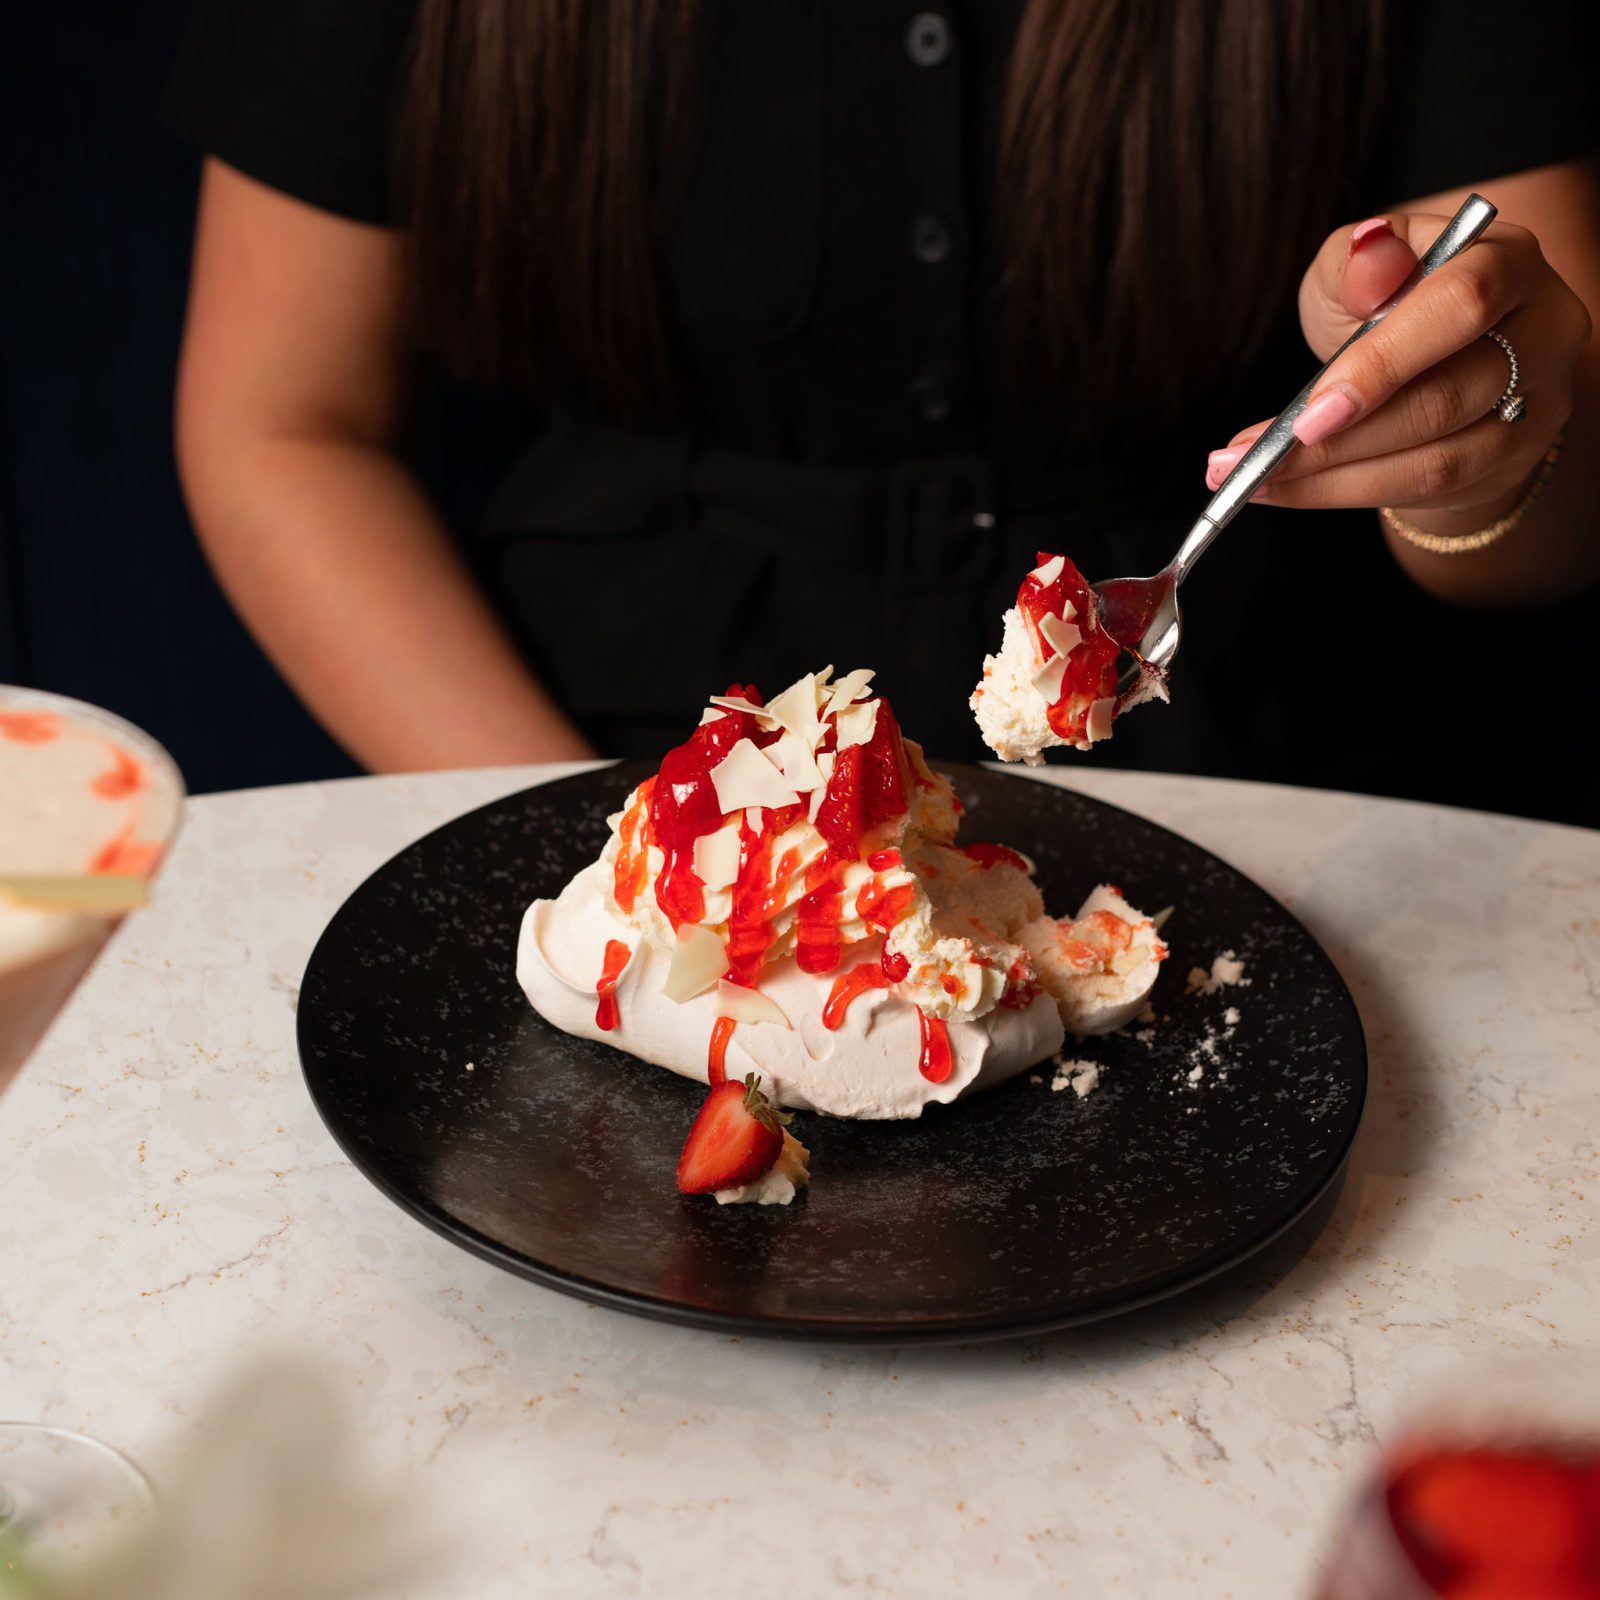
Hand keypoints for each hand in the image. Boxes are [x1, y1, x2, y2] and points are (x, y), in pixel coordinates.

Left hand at [1204, 213, 1590, 517]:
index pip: (1460, 307)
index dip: (1382, 364)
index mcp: (1508, 260)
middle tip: (1248, 457)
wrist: (1432, 358)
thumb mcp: (1360, 266)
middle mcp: (1542, 330)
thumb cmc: (1389, 302)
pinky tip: (1288, 490)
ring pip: (1434, 459)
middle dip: (1336, 439)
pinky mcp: (1510, 461)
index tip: (1309, 411)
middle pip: (1442, 399)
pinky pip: (1423, 491)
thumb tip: (1369, 248)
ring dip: (1330, 477)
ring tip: (1255, 480)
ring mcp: (1535, 403)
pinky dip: (1343, 493)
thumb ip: (1359, 260)